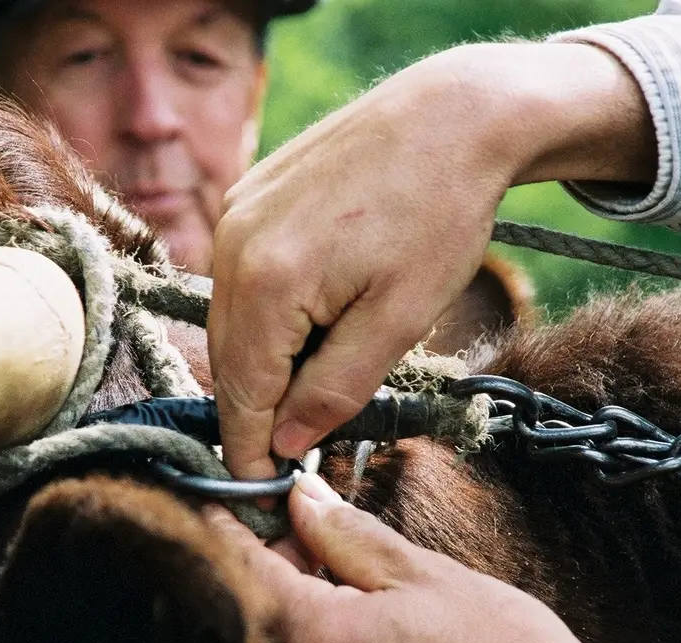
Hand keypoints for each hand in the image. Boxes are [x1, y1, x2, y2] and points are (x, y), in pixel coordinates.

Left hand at [208, 472, 664, 642]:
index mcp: (314, 640)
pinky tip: (371, 636)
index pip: (243, 567)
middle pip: (263, 611)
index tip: (217, 498)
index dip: (229, 525)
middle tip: (311, 532)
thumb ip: (345, 534)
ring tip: (351, 582)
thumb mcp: (420, 572)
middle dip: (279, 566)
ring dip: (305, 610)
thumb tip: (302, 500)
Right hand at [209, 42, 656, 480]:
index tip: (264, 490)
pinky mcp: (245, 197)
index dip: (250, 451)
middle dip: (260, 409)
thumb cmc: (439, 215)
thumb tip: (285, 444)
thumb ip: (334, 390)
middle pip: (229, 360)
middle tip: (300, 445)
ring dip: (266, 359)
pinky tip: (315, 314)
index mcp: (267, 284)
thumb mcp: (398, 320)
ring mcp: (233, 215)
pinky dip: (268, 313)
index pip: (240, 395)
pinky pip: (240, 279)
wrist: (451, 114)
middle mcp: (231, 246)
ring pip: (232, 321)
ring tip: (319, 375)